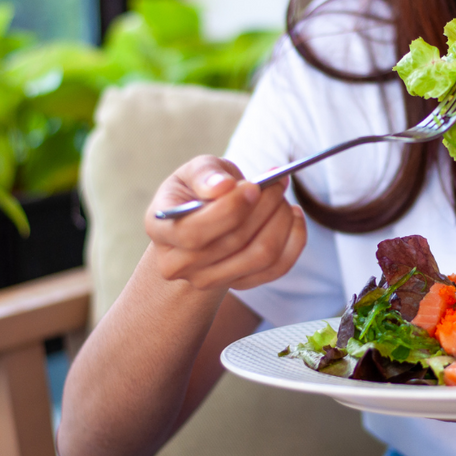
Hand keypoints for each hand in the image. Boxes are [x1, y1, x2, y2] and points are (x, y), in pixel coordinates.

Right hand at [144, 155, 306, 291]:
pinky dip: (294, 240)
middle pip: (233, 243)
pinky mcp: (241, 284)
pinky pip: (277, 268)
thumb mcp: (194, 171)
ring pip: (259, 256)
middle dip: (263, 207)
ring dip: (280, 222)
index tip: (254, 186)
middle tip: (278, 183)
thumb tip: (222, 186)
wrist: (205, 220)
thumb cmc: (199, 190)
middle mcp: (179, 264)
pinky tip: (294, 216)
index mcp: (161, 230)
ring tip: (283, 198)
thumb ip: (205, 174)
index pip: (194, 232)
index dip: (229, 209)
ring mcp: (209, 280)